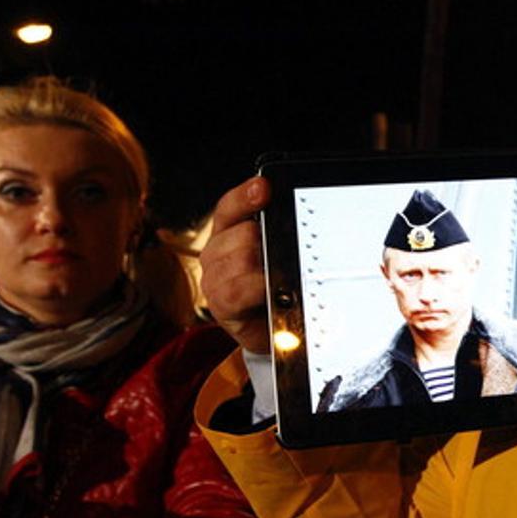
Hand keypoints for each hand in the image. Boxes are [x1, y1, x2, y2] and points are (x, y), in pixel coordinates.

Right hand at [201, 177, 270, 353]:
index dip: (245, 196)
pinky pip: (235, 291)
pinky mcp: (220, 306)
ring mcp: (214, 279)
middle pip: (241, 234)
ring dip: (264, 269)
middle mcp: (216, 253)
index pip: (230, 207)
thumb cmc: (279, 289)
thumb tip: (302, 214)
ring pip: (240, 261)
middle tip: (285, 256)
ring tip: (280, 278)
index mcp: (229, 232)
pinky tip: (269, 292)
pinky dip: (256, 290)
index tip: (264, 186)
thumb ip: (282, 235)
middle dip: (267, 242)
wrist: (276, 331)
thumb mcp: (280, 256)